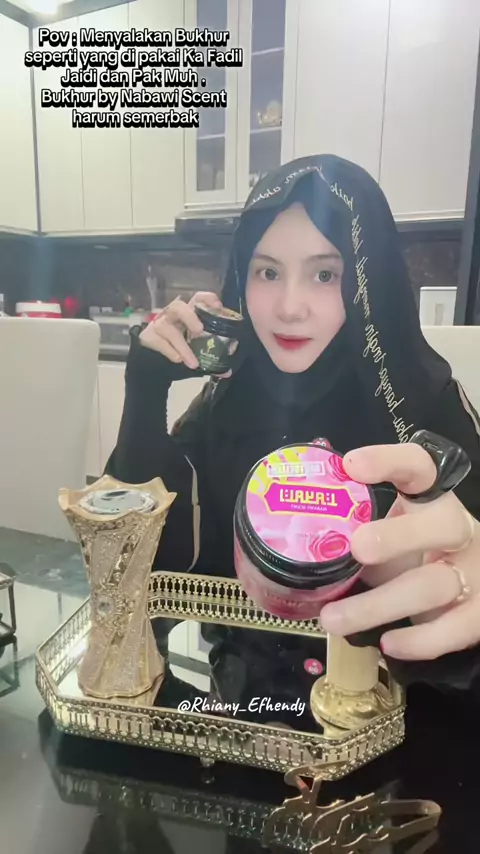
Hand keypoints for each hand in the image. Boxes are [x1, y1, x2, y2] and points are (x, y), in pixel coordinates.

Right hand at [140, 292, 230, 374]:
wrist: (153, 367)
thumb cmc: (178, 353)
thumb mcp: (195, 353)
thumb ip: (209, 359)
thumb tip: (227, 372)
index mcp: (187, 314)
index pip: (196, 299)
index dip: (206, 299)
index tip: (218, 306)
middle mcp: (172, 315)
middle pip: (178, 306)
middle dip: (189, 316)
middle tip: (199, 330)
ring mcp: (158, 324)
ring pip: (168, 329)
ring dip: (183, 347)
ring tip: (193, 363)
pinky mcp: (148, 337)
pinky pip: (160, 342)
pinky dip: (171, 352)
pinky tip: (178, 360)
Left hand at [319, 443, 478, 660]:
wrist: (467, 592)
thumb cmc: (411, 557)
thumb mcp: (386, 537)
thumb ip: (354, 533)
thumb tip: (293, 541)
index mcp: (431, 501)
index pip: (419, 468)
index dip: (389, 461)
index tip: (351, 465)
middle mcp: (457, 531)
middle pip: (441, 525)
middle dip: (399, 536)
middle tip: (357, 547)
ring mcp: (473, 572)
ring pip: (433, 585)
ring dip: (379, 604)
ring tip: (332, 619)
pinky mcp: (478, 614)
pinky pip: (453, 629)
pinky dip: (419, 640)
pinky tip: (387, 644)